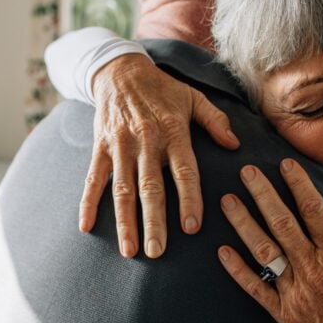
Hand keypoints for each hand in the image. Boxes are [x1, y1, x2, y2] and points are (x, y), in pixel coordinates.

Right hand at [81, 54, 240, 257]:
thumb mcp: (193, 97)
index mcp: (173, 131)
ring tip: (129, 250)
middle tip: (156, 251)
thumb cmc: (163, 89)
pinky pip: (93, 178)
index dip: (188, 199)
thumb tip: (235, 145)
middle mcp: (146, 141)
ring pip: (122, 188)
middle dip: (153, 221)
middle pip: (150, 187)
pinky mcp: (101, 147)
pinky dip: (88, 202)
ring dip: (124, 221)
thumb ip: (215, 121)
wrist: (120, 71)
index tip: (191, 228)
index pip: (183, 171)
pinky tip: (86, 227)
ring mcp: (120, 146)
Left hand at [217, 159, 322, 322]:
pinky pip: (255, 288)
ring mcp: (295, 291)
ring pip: (263, 250)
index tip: (284, 163)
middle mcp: (313, 268)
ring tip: (227, 201)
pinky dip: (237, 270)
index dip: (297, 183)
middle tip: (245, 171)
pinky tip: (222, 250)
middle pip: (281, 222)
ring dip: (243, 223)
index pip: (313, 209)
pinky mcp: (284, 314)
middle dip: (262, 193)